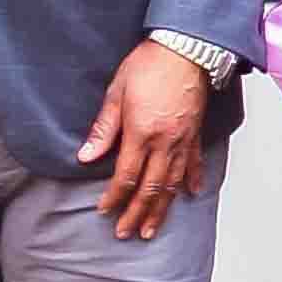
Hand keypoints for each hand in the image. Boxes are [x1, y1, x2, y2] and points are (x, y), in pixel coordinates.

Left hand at [81, 40, 213, 240]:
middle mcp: (165, 142)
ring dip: (162, 209)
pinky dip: (192, 181)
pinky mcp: (195, 133)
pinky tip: (189, 195)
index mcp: (142, 133)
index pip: (126, 176)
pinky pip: (194, 164)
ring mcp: (183, 140)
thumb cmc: (149, 65)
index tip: (105, 210)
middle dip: (137, 213)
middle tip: (126, 232)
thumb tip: (86, 156)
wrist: (185, 49)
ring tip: (152, 228)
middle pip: (151, 188)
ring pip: (173, 183)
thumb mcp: (116, 93)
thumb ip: (103, 129)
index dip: (115, 197)